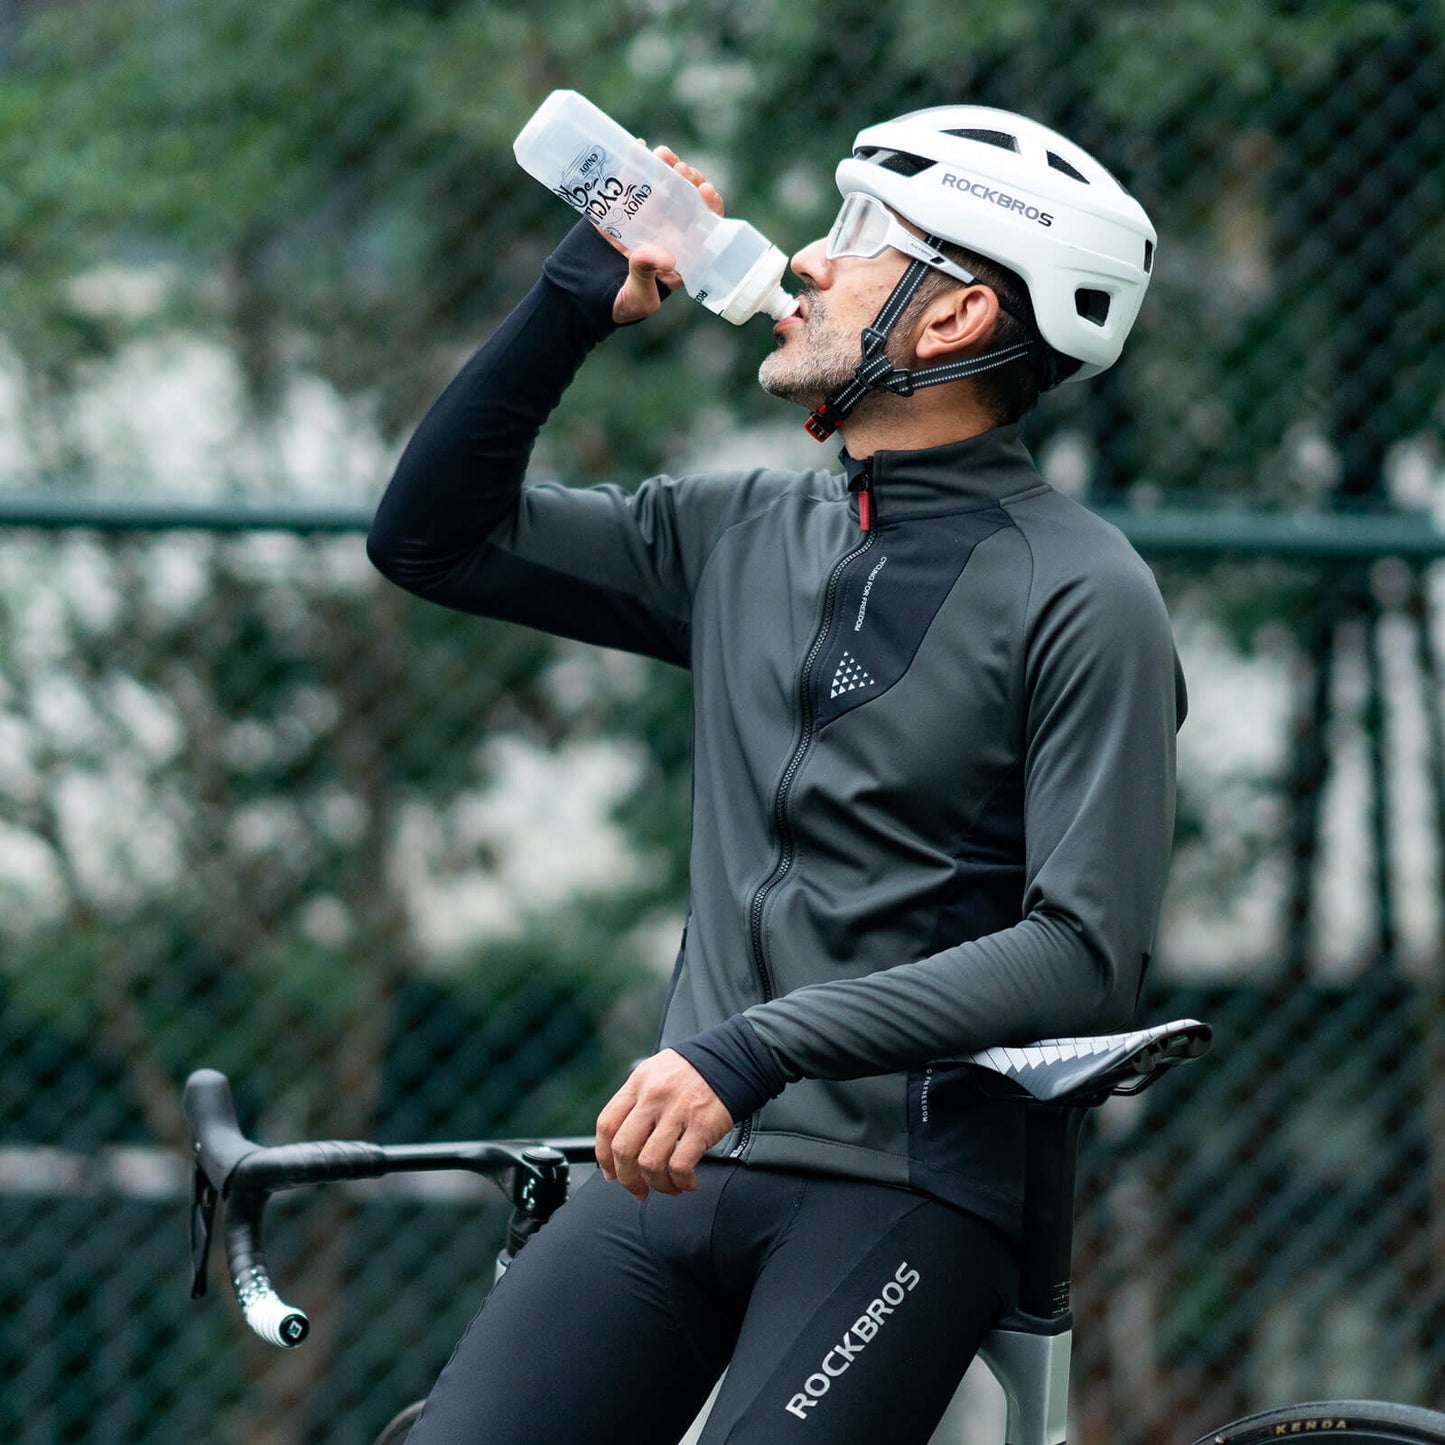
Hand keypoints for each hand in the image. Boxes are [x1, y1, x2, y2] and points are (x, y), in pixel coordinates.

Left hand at [595, 1049, 733, 1198]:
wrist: (733, 1058)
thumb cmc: (694, 1070)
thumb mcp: (655, 1073)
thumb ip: (637, 1101)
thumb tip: (621, 1141)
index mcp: (638, 1083)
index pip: (607, 1125)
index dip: (604, 1155)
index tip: (611, 1172)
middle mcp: (653, 1097)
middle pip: (624, 1149)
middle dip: (627, 1179)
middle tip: (637, 1189)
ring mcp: (676, 1112)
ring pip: (650, 1163)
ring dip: (657, 1184)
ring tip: (667, 1186)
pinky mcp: (700, 1126)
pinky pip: (680, 1166)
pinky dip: (681, 1182)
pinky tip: (687, 1182)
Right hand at [610, 146, 724, 324]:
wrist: (576, 298)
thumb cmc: (615, 306)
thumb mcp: (635, 298)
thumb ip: (646, 276)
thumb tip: (662, 256)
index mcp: (680, 255)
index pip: (703, 228)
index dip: (708, 208)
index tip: (706, 191)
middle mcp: (665, 234)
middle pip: (684, 201)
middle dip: (687, 182)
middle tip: (681, 169)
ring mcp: (642, 219)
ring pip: (660, 187)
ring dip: (664, 169)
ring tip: (663, 155)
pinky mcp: (617, 210)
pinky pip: (628, 184)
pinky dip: (633, 166)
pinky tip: (637, 148)